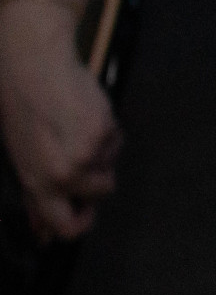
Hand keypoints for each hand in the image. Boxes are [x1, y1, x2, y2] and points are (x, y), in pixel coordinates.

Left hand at [0, 2, 119, 241]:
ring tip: (82, 127)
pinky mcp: (102, 133)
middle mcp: (62, 175)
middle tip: (88, 156)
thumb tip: (41, 224)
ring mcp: (85, 155)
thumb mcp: (21, 155)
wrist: (32, 67)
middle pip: (100, 193)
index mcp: (36, 182)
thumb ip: (36, 188)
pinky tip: (90, 113)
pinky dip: (109, 130)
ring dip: (104, 151)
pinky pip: (116, 140)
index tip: (85, 210)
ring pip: (110, 164)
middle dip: (99, 178)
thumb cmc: (21, 108)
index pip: (67, 227)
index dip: (81, 222)